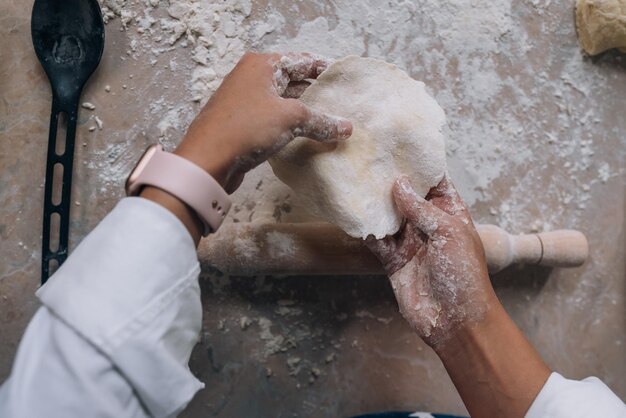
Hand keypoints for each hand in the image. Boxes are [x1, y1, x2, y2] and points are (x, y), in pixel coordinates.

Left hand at [175, 52, 352, 192]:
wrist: (207, 160)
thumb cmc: (247, 128)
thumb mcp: (291, 119)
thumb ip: (321, 121)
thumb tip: (346, 128)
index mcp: (261, 65)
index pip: (301, 61)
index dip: (323, 69)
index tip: (344, 80)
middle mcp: (251, 77)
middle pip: (292, 81)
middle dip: (315, 93)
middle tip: (341, 105)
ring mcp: (244, 100)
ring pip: (282, 102)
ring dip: (303, 112)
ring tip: (328, 122)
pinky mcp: (241, 122)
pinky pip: (272, 118)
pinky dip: (289, 125)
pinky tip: (305, 136)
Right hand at [367, 175, 496, 347]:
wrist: (454, 319)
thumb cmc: (463, 273)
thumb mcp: (448, 232)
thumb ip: (420, 208)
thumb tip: (399, 183)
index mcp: (449, 212)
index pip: (435, 181)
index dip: (421, 164)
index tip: (401, 144)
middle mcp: (428, 224)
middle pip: (407, 196)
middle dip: (392, 180)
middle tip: (371, 158)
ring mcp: (410, 242)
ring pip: (389, 216)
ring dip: (376, 203)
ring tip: (358, 181)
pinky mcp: (393, 260)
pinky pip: (377, 240)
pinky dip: (366, 229)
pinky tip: (354, 214)